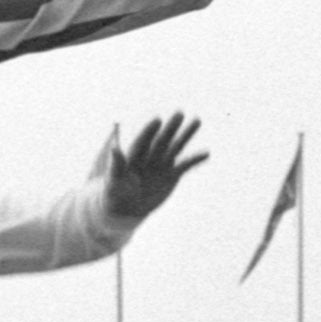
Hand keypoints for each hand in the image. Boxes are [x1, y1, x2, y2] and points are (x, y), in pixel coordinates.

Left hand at [99, 111, 209, 227]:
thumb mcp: (114, 181)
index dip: (149, 130)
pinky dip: (195, 159)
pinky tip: (207, 153)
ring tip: (197, 120)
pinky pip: (185, 165)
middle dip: (170, 127)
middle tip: (179, 113)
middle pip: (162, 139)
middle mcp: (150, 154)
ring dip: (186, 134)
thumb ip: (116, 165)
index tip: (157, 120)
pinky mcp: (172, 174)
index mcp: (134, 154)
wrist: (128, 209)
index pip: (143, 140)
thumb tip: (114, 148)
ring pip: (176, 146)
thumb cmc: (115, 193)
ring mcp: (162, 163)